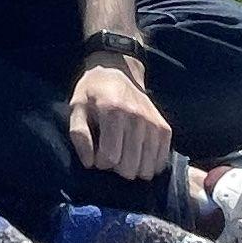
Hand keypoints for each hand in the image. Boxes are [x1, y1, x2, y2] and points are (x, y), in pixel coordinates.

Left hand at [66, 59, 172, 182]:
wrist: (117, 72)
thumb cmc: (92, 93)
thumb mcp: (77, 108)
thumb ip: (79, 135)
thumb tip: (89, 162)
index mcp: (113, 110)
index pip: (109, 156)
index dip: (99, 162)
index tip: (95, 154)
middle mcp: (137, 117)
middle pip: (129, 168)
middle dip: (115, 168)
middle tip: (110, 153)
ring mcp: (153, 123)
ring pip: (146, 170)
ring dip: (132, 168)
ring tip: (123, 154)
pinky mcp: (165, 129)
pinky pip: (160, 163)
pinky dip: (149, 165)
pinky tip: (138, 156)